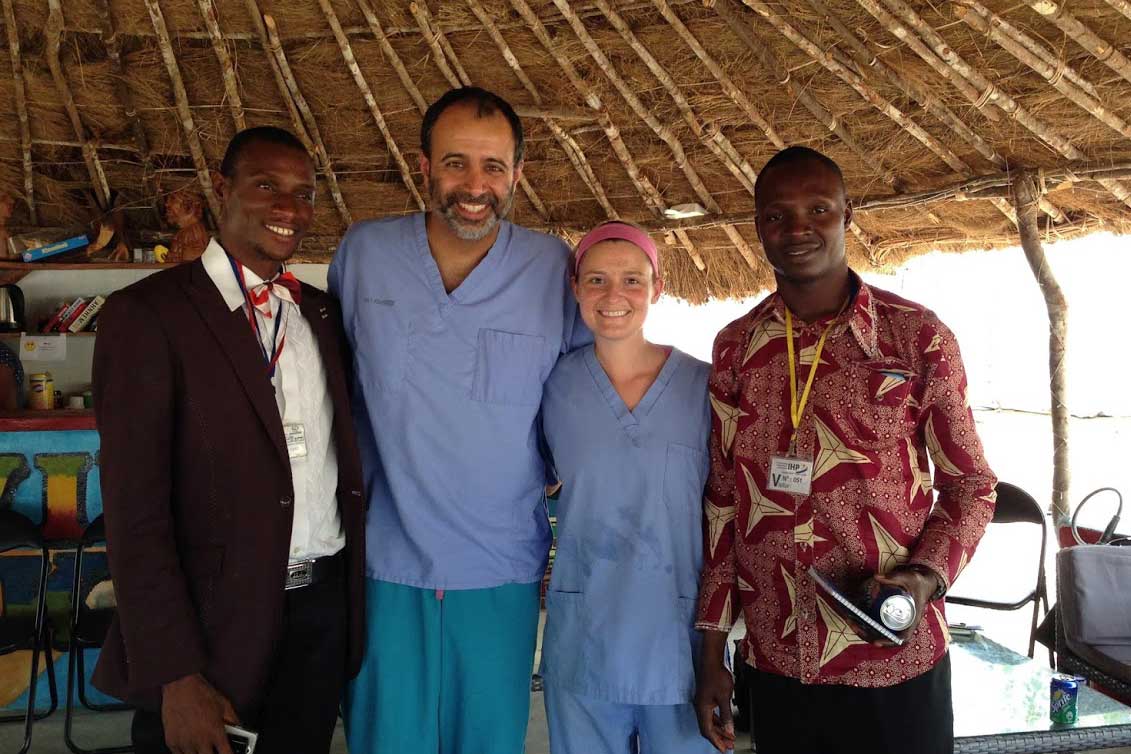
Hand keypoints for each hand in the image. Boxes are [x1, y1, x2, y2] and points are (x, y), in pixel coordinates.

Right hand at [161, 673, 238, 753]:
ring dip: (200, 753)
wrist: (181, 686)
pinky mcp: (172, 742)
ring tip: (202, 745)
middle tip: (214, 748)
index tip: (230, 753)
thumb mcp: (225, 705)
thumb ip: (233, 720)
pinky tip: (190, 745)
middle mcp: (200, 740)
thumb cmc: (201, 693)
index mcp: (215, 732)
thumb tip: (238, 729)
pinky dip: (186, 752)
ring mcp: (185, 743)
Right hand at [694, 631, 736, 752]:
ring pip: (709, 722)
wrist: (711, 661)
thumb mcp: (724, 697)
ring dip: (719, 730)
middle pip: (707, 728)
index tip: (724, 749)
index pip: (707, 730)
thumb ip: (726, 715)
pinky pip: (711, 714)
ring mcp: (702, 702)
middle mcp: (700, 707)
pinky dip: (718, 722)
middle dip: (718, 738)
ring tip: (729, 737)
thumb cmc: (717, 675)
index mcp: (702, 708)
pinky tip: (724, 724)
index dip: (716, 741)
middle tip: (728, 745)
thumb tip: (729, 729)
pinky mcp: (706, 698)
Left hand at [834, 569, 937, 646]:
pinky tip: (853, 616)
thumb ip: (894, 577)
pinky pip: (877, 623)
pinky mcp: (889, 616)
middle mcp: (903, 623)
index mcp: (913, 619)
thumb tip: (877, 577)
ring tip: (850, 621)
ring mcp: (896, 621)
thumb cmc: (917, 582)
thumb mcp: (909, 578)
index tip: (876, 642)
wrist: (921, 583)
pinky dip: (865, 622)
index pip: (903, 637)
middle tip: (854, 626)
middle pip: (886, 637)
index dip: (889, 642)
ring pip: (880, 631)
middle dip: (869, 635)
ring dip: (865, 630)